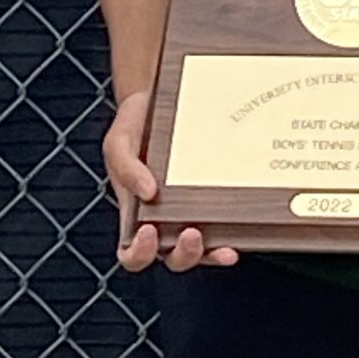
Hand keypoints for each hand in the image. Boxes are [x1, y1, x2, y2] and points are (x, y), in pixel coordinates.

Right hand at [104, 89, 238, 273]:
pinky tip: (240, 232)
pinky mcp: (213, 200)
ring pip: (201, 250)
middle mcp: (164, 219)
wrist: (158, 100)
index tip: (148, 232)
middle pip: (172, 257)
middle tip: (191, 233)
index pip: (132, 252)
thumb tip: (147, 192)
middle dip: (183, 255)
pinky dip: (232, 236)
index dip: (139, 253)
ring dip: (211, 254)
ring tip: (223, 246)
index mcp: (135, 214)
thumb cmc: (135, 125)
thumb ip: (125, 168)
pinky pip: (223, 227)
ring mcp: (191, 211)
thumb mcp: (119, 143)